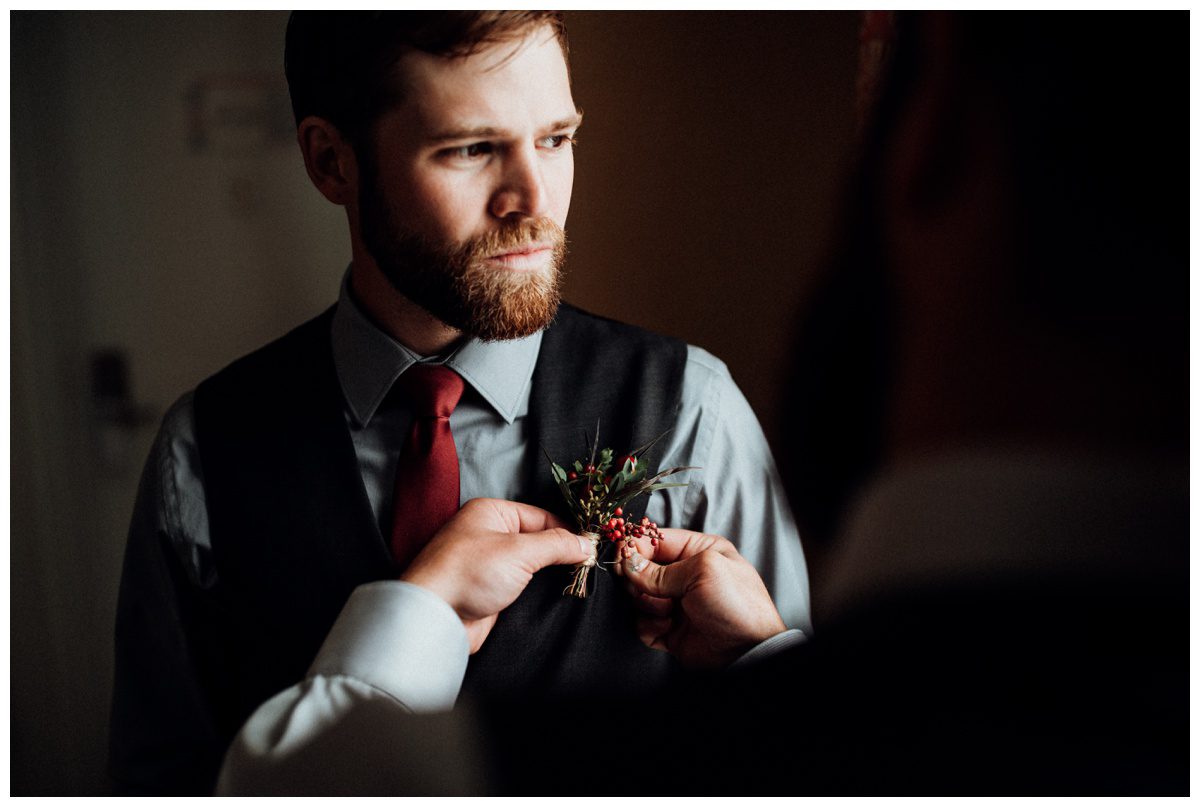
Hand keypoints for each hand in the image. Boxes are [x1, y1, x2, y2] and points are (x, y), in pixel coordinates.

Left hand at [400, 498, 592, 652]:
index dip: (568, 531)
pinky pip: (522, 584)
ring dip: (551, 572)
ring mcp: (489, 564)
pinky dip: (539, 589)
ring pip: (532, 564)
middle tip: (589, 564)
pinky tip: (557, 594)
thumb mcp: (520, 551)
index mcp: (492, 512)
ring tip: (578, 578)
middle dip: (562, 552)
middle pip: (538, 539)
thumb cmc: (468, 573)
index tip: (592, 547)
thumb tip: (586, 544)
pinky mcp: (490, 590)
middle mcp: (489, 534)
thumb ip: (557, 545)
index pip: (542, 516)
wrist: (435, 618)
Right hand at [621, 530, 785, 667]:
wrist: (746, 651)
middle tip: (641, 587)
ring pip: (638, 596)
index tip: (621, 555)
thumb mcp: (702, 571)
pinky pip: (641, 622)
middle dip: (638, 579)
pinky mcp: (668, 628)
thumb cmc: (737, 604)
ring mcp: (676, 602)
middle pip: (641, 568)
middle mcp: (685, 575)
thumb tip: (628, 564)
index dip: (636, 546)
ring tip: (667, 611)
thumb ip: (661, 569)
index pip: (656, 540)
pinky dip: (649, 625)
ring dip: (647, 604)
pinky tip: (668, 627)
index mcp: (698, 551)